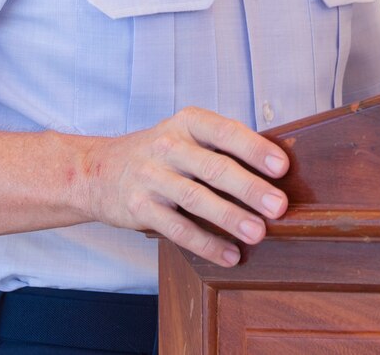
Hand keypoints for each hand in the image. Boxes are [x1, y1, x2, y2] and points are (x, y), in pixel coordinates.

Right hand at [78, 107, 288, 266]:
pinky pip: (178, 228)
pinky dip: (206, 244)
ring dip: (230, 218)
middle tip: (280, 206)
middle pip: (215, 168)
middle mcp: (169, 146)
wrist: (97, 171)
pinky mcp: (141, 208)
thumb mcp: (185, 136)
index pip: (226, 132)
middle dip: (250, 188)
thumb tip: (275, 169)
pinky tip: (229, 255)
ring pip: (197, 199)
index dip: (255, 149)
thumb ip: (221, 147)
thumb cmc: (160, 154)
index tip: (282, 167)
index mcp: (187, 123)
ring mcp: (152, 177)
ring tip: (258, 233)